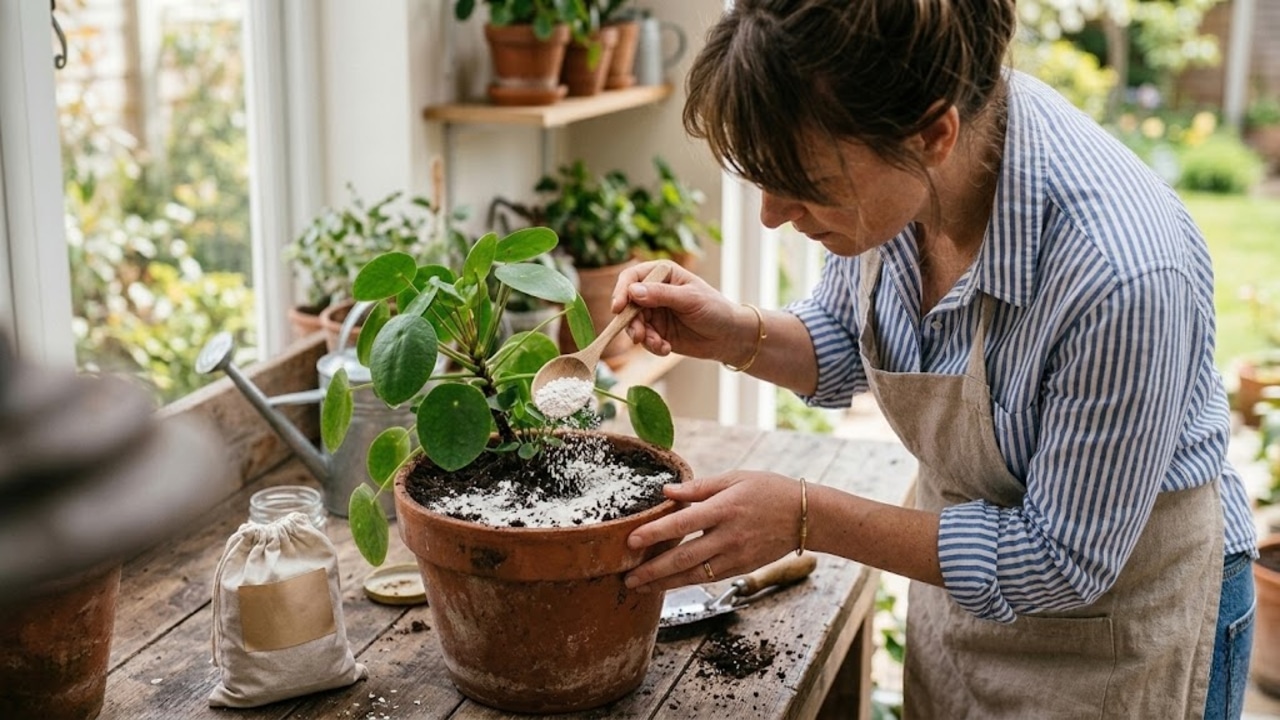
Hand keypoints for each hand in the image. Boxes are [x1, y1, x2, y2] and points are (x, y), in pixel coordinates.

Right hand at [610, 260, 752, 363]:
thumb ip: (661, 295)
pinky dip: (652, 346)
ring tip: (660, 345)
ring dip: (643, 337)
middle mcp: (654, 291)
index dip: (622, 291)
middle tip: (639, 336)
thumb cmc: (715, 309)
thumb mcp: (690, 299)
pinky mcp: (656, 331)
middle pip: (628, 304)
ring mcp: (654, 312)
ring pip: (633, 324)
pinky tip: (666, 349)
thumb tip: (633, 292)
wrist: (728, 337)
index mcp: (663, 274)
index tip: (618, 308)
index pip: (632, 277)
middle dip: (631, 322)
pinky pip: (644, 339)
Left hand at [623, 471, 803, 592]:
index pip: (683, 523)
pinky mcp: (741, 568)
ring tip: (640, 587)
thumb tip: (666, 491)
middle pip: (684, 558)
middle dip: (653, 570)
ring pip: (694, 575)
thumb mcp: (735, 478)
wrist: (806, 517)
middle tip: (628, 577)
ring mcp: (736, 556)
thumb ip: (699, 488)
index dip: (656, 533)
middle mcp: (728, 536)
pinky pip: (708, 578)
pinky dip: (685, 582)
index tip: (632, 540)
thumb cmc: (769, 491)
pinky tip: (667, 583)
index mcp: (725, 509)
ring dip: (664, 583)